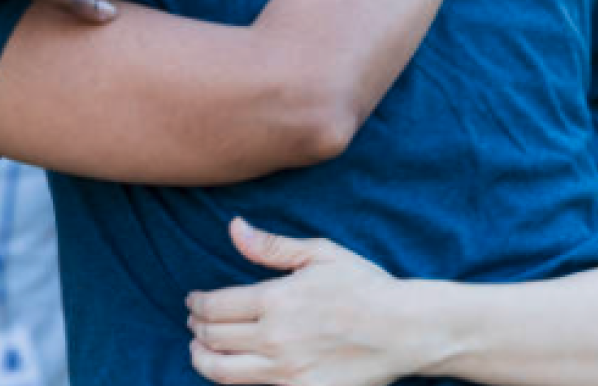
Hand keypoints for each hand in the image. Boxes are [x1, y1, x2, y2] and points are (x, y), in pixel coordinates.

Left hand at [187, 219, 410, 385]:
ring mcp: (285, 370)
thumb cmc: (365, 286)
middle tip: (195, 322)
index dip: (196, 303)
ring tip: (201, 350)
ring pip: (221, 371)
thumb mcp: (320, 254)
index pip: (214, 306)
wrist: (404, 330)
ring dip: (202, 359)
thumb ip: (271, 246)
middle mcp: (273, 338)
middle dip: (196, 328)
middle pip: (211, 339)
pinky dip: (233, 378)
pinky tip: (235, 367)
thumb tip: (233, 228)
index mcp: (275, 299)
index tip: (193, 301)